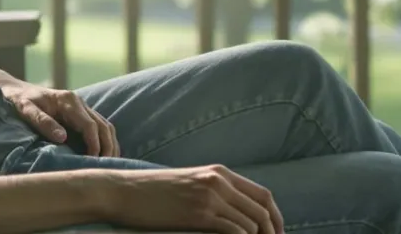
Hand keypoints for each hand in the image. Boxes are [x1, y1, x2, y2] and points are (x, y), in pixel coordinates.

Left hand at [0, 71, 118, 156]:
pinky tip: (104, 154)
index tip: (93, 160)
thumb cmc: (19, 100)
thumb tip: (62, 138)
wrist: (16, 89)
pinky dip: (105, 140)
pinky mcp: (80, 113)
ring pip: (105, 125)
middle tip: (107, 167)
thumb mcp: (26, 110)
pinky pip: (99, 126)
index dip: (94, 143)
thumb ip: (43, 122)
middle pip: (103, 125)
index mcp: (68, 101)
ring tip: (109, 164)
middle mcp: (78, 102)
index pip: (89, 124)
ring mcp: (81, 107)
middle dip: (108, 146)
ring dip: (110, 144)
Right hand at [93, 164, 283, 233]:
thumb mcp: (189, 184)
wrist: (123, 191)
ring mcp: (210, 197)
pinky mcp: (200, 214)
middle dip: (273, 232)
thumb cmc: (151, 192)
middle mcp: (219, 181)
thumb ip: (213, 192)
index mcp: (218, 172)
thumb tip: (234, 213)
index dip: (276, 218)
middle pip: (264, 210)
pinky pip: (236, 231)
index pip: (263, 195)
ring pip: (252, 223)